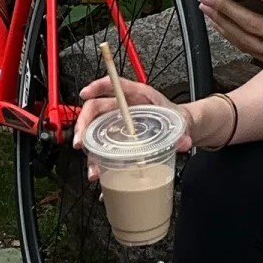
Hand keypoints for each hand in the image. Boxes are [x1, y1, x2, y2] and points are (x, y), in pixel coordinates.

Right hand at [71, 75, 193, 184]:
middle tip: (80, 142)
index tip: (85, 93)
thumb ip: (181, 132)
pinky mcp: (116, 141)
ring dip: (89, 152)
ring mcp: (117, 124)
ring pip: (94, 133)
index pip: (114, 85)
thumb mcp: (179, 121)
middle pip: (94, 110)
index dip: (98, 86)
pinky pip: (103, 150)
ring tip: (93, 170)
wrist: (180, 129)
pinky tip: (99, 178)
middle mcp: (122, 109)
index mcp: (137, 96)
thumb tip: (183, 142)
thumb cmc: (174, 118)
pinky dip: (99, 164)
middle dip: (83, 126)